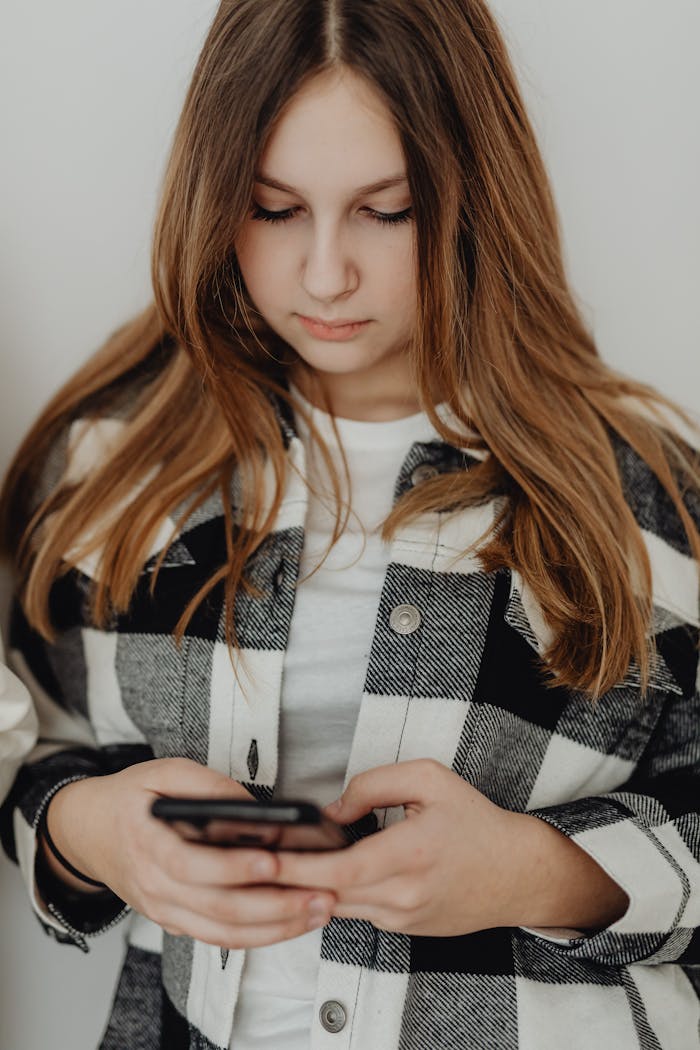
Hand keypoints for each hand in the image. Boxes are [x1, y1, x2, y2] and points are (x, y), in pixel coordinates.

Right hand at [44, 759, 334, 947]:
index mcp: (148, 846)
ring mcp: (165, 912)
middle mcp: (155, 888)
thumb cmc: (129, 799)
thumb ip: (206, 784)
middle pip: (218, 909)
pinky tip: (292, 922)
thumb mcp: (162, 773)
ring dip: (276, 928)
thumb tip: (252, 805)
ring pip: (224, 934)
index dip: (234, 868)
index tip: (274, 861)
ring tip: (318, 911)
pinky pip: (220, 939)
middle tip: (319, 894)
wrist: (87, 832)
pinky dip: (259, 936)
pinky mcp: (176, 922)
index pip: (193, 866)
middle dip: (275, 906)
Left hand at [273, 759, 524, 936]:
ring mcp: (403, 917)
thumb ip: (373, 785)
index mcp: (410, 853)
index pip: (340, 869)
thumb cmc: (475, 822)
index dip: (298, 866)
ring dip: (309, 888)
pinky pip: (359, 910)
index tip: (265, 858)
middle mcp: (404, 893)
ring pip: (340, 905)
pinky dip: (338, 893)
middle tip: (250, 860)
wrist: (516, 872)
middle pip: (329, 893)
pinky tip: (323, 874)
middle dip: (287, 878)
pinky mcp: (404, 928)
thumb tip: (332, 811)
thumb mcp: (429, 779)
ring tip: (276, 864)